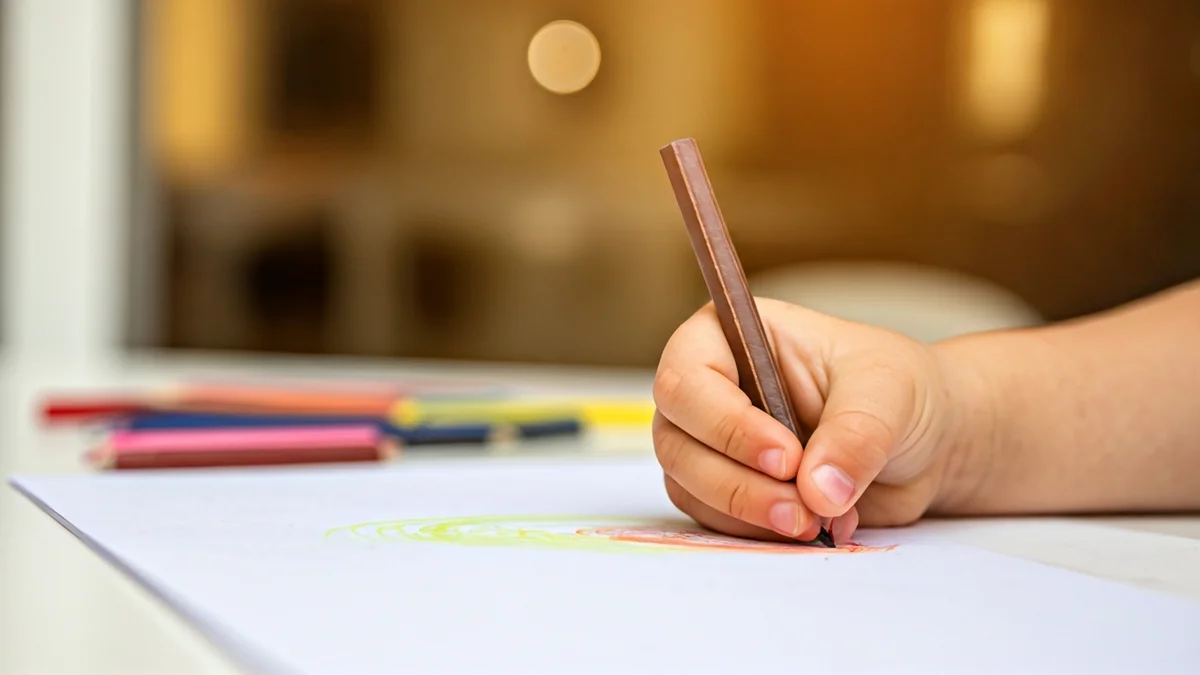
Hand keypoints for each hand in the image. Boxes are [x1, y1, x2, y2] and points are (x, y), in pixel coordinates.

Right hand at [651, 298, 966, 543]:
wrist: (924, 442)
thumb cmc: (897, 388)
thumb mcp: (887, 395)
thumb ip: (854, 436)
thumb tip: (818, 490)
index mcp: (728, 335)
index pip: (687, 378)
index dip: (726, 424)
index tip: (787, 458)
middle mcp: (708, 388)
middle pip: (676, 441)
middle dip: (736, 484)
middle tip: (801, 509)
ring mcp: (711, 443)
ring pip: (689, 486)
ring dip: (748, 515)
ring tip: (816, 522)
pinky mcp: (726, 490)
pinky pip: (714, 520)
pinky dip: (759, 533)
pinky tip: (816, 525)